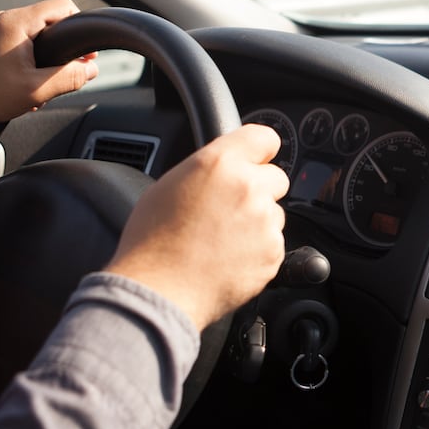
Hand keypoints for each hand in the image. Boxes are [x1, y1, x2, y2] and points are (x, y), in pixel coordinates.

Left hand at [0, 0, 98, 140]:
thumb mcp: (36, 90)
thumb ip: (70, 77)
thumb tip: (92, 69)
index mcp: (18, 22)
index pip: (63, 6)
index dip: (81, 28)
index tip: (86, 54)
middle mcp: (4, 18)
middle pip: (50, 20)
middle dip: (63, 47)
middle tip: (68, 72)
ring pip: (34, 32)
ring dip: (45, 55)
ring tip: (42, 82)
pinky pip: (18, 40)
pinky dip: (28, 57)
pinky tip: (25, 82)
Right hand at [104, 124, 289, 328]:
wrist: (157, 291)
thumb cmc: (151, 242)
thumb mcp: (168, 186)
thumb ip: (206, 170)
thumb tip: (223, 170)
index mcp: (220, 163)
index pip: (264, 137)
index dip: (259, 150)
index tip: (257, 158)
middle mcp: (248, 187)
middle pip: (276, 176)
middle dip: (260, 189)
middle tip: (230, 208)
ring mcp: (264, 221)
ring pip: (275, 213)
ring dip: (258, 222)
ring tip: (222, 240)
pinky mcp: (273, 252)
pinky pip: (274, 243)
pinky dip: (258, 251)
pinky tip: (228, 259)